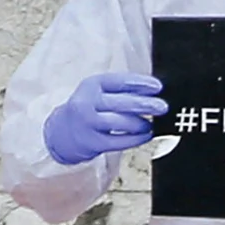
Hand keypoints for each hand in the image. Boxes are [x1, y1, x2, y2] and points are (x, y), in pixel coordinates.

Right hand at [42, 72, 163, 166]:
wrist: (62, 131)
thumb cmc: (90, 108)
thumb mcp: (100, 92)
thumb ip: (123, 91)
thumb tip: (154, 93)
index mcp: (92, 85)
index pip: (119, 81)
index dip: (140, 83)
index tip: (158, 87)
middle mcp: (87, 102)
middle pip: (121, 103)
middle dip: (145, 105)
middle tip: (162, 107)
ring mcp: (88, 123)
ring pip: (120, 123)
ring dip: (140, 124)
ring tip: (150, 124)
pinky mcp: (93, 143)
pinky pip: (119, 141)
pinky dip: (136, 139)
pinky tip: (146, 135)